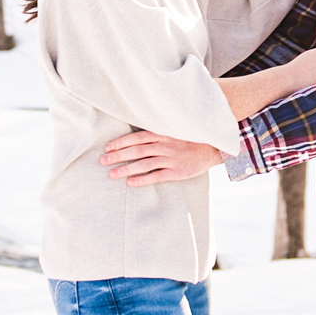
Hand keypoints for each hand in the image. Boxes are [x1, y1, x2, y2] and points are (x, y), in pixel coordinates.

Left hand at [103, 131, 224, 187]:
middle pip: (137, 151)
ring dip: (126, 169)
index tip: (107, 148)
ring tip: (112, 174)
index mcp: (163, 133)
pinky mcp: (177, 172)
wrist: (213, 148)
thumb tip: (135, 136)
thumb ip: (156, 133)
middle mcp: (165, 145)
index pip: (137, 137)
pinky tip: (130, 183)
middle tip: (102, 161)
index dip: (121, 142)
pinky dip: (143, 179)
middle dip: (118, 156)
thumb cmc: (189, 139)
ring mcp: (171, 159)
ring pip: (144, 164)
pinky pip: (157, 176)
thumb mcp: (174, 131)